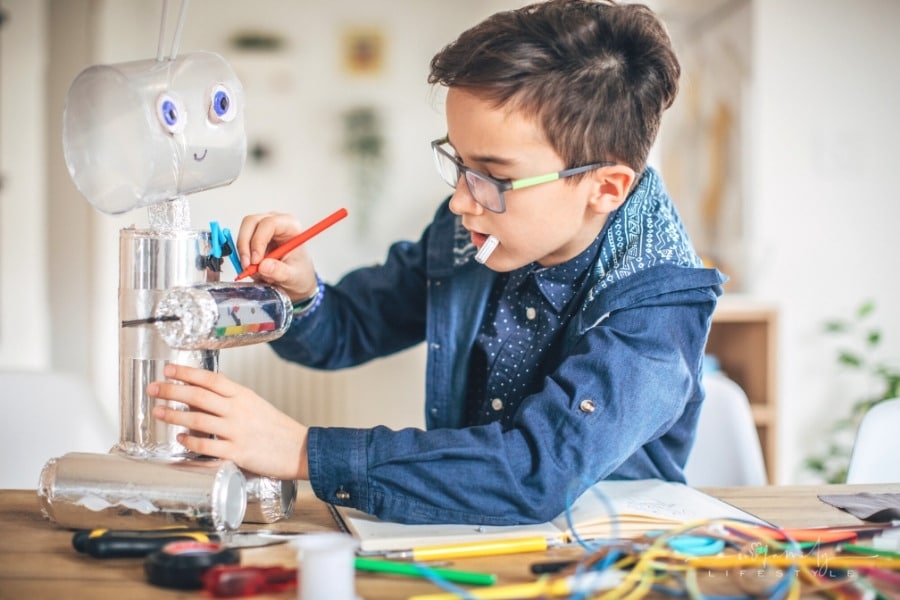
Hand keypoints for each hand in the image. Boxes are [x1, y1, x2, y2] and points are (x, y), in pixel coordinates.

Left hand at [149, 363, 308, 479]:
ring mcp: (237, 431)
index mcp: (243, 395)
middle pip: (198, 396)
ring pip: (197, 419)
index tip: (168, 369)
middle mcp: (238, 410)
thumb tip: (200, 396)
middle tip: (153, 389)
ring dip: (174, 414)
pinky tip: (180, 438)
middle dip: (172, 390)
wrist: (299, 449)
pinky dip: (190, 441)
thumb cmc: (277, 428)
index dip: (187, 372)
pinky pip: (206, 446)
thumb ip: (231, 400)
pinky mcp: (237, 453)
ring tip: (159, 412)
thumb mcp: (255, 405)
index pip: (210, 378)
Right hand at [236, 212, 318, 300]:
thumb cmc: (300, 272)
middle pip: (251, 222)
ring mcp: (263, 228)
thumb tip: (263, 266)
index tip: (256, 261)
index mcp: (290, 226)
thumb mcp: (293, 276)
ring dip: (243, 252)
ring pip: (244, 231)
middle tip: (247, 266)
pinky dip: (242, 256)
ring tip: (252, 270)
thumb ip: (280, 271)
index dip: (259, 241)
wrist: (297, 278)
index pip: (269, 223)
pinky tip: (251, 268)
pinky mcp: (254, 237)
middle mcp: (276, 223)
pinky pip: (242, 242)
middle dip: (245, 245)